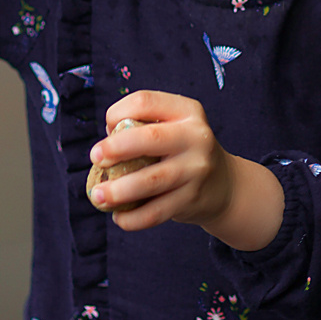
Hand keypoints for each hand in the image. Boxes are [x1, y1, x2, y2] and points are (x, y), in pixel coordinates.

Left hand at [88, 90, 283, 250]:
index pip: (145, 102)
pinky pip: (157, 211)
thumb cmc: (182, 152)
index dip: (118, 111)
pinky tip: (119, 217)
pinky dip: (134, 218)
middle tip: (95, 158)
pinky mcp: (193, 199)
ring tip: (98, 196)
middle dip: (116, 148)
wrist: (225, 186)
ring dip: (119, 190)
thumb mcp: (173, 128)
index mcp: (187, 111)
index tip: (107, 127)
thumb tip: (103, 147)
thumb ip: (142, 129)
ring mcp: (197, 169)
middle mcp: (197, 136)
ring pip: (152, 180)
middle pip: (149, 137)